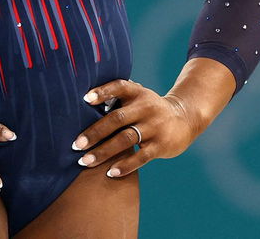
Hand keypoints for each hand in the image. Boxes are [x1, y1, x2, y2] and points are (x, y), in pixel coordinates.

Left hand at [70, 78, 198, 178]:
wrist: (184, 118)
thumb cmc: (149, 109)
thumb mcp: (138, 98)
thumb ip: (117, 100)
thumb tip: (81, 106)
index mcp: (138, 93)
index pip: (119, 87)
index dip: (103, 91)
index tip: (85, 99)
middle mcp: (146, 107)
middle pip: (117, 119)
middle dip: (94, 133)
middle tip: (75, 145)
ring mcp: (154, 126)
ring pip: (125, 139)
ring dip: (103, 152)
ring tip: (85, 162)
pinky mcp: (161, 144)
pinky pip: (141, 157)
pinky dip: (125, 165)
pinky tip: (110, 173)